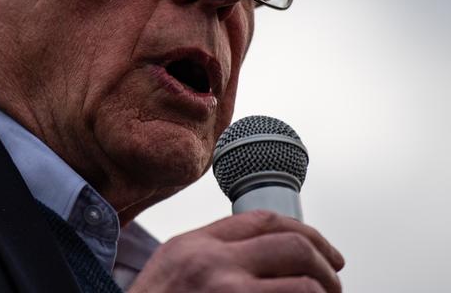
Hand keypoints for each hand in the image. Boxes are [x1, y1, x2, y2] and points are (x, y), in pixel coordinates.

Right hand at [129, 210, 344, 291]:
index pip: (265, 220)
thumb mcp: (173, 266)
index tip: (323, 251)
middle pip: (293, 246)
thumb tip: (265, 250)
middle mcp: (214, 265)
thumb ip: (213, 252)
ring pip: (304, 287)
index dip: (305, 231)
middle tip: (334, 283)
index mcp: (196, 245)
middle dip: (326, 265)